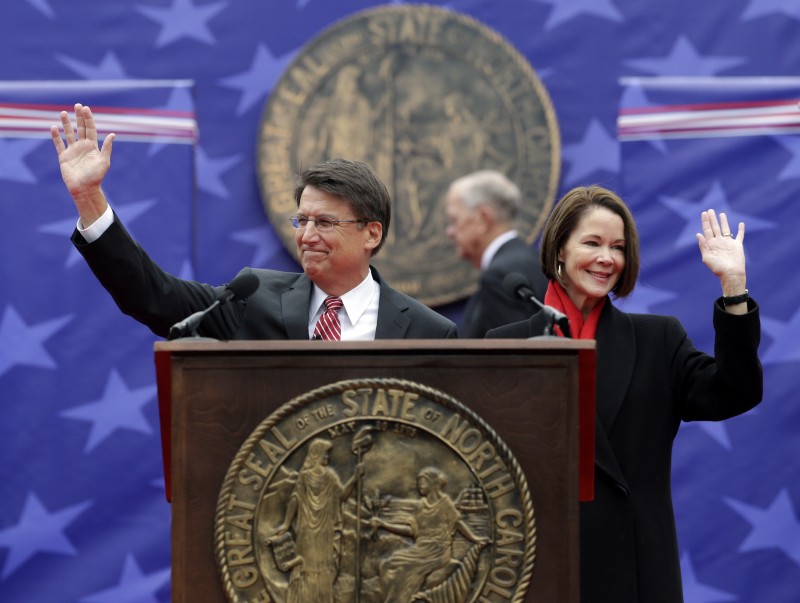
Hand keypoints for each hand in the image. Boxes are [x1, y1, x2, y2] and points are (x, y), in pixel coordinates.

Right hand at [50, 103, 114, 224]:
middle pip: (80, 128)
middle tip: (77, 105)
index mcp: (93, 147)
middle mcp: (83, 147)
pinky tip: (53, 127)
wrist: (84, 189)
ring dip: (66, 123)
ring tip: (63, 112)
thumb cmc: (96, 177)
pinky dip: (56, 136)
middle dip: (79, 117)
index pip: (90, 129)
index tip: (85, 108)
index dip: (88, 119)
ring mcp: (73, 151)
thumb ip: (106, 147)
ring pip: (69, 134)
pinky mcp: (64, 157)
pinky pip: (59, 144)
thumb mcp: (104, 161)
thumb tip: (112, 134)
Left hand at [696, 209, 745, 292]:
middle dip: (712, 219)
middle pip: (715, 228)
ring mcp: (728, 243)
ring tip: (721, 214)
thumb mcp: (707, 257)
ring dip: (724, 222)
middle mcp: (719, 242)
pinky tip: (741, 224)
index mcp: (711, 244)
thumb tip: (698, 234)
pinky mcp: (738, 245)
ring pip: (726, 229)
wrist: (731, 274)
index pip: (707, 230)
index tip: (704, 213)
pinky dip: (741, 230)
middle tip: (710, 210)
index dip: (705, 222)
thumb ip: (703, 246)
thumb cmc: (718, 268)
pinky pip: (740, 236)